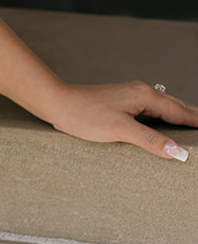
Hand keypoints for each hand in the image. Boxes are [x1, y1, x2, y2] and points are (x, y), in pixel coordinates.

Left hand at [50, 80, 197, 159]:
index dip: (197, 121)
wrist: (60, 104)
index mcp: (145, 96)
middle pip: (176, 106)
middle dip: (193, 117)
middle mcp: (141, 92)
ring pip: (164, 107)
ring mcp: (132, 96)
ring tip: (194, 127)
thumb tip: (178, 151)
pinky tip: (165, 125)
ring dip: (180, 116)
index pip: (180, 111)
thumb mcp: (121, 130)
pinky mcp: (123, 102)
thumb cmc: (86, 115)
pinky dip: (165, 117)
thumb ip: (150, 140)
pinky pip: (153, 110)